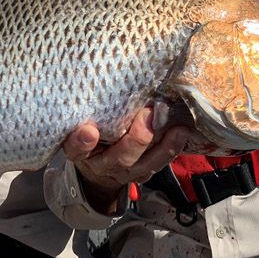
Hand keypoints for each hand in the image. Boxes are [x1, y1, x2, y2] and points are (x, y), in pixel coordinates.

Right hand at [63, 108, 191, 213]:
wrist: (99, 170)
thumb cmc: (90, 138)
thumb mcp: (78, 128)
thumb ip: (83, 115)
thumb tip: (98, 84)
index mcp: (81, 153)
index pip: (76, 150)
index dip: (81, 142)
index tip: (89, 130)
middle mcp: (104, 166)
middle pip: (120, 158)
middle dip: (137, 139)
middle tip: (148, 114)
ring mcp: (126, 173)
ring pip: (146, 164)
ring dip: (164, 147)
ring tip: (178, 129)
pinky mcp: (143, 173)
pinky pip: (159, 164)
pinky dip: (172, 149)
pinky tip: (182, 133)